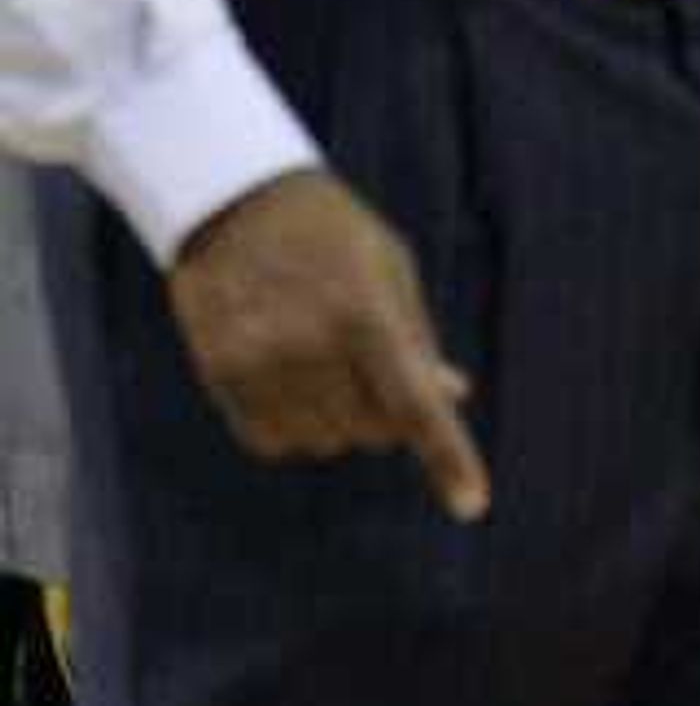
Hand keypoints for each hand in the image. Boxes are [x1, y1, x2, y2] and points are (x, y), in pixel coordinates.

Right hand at [166, 168, 489, 521]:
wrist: (234, 199)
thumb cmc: (332, 235)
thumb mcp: (390, 268)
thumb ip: (419, 338)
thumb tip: (454, 396)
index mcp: (366, 312)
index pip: (415, 403)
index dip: (448, 458)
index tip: (472, 506)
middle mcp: (311, 343)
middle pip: (372, 433)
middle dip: (385, 414)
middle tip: (370, 366)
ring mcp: (261, 361)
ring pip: (323, 443)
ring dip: (338, 421)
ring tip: (325, 363)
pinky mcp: (221, 372)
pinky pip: (272, 441)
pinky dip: (292, 428)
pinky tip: (289, 380)